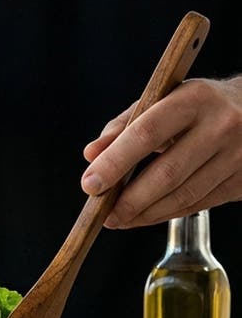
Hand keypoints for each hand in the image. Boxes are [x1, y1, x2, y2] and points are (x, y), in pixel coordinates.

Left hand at [80, 77, 241, 227]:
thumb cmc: (202, 105)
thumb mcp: (166, 99)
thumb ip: (126, 125)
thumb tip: (92, 154)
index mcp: (194, 98)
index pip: (146, 133)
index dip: (115, 162)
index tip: (90, 184)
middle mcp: (220, 126)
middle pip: (166, 174)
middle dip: (129, 200)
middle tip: (104, 214)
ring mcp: (236, 156)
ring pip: (183, 196)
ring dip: (145, 214)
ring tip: (120, 219)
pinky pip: (198, 205)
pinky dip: (166, 214)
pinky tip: (146, 216)